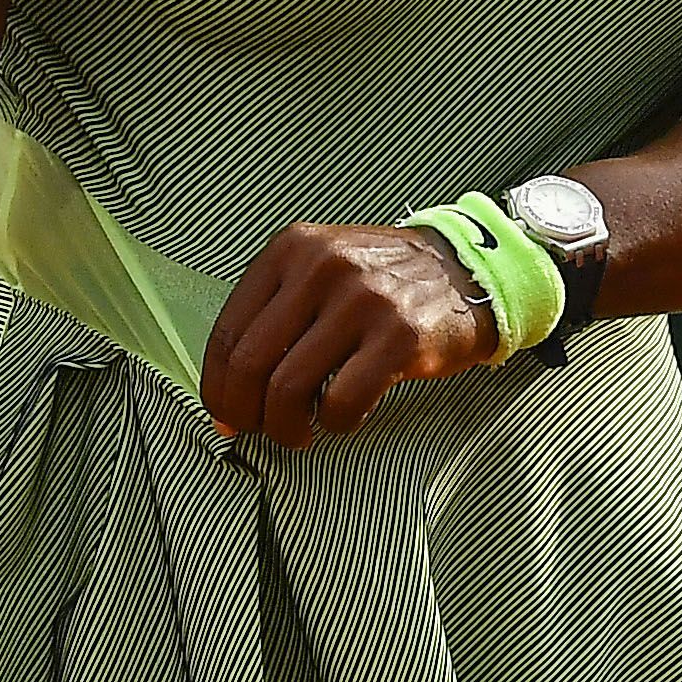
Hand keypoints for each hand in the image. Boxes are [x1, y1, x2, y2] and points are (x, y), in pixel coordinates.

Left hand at [201, 222, 499, 447]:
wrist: (465, 273)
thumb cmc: (386, 282)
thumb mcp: (321, 268)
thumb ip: (274, 315)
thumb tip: (227, 393)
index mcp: (292, 249)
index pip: (227, 331)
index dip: (217, 385)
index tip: (224, 410)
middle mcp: (322, 268)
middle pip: (250, 364)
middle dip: (245, 413)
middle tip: (257, 429)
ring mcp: (362, 301)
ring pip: (287, 389)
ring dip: (285, 427)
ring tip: (298, 431)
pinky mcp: (398, 337)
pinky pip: (341, 403)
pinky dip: (333, 423)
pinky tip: (341, 417)